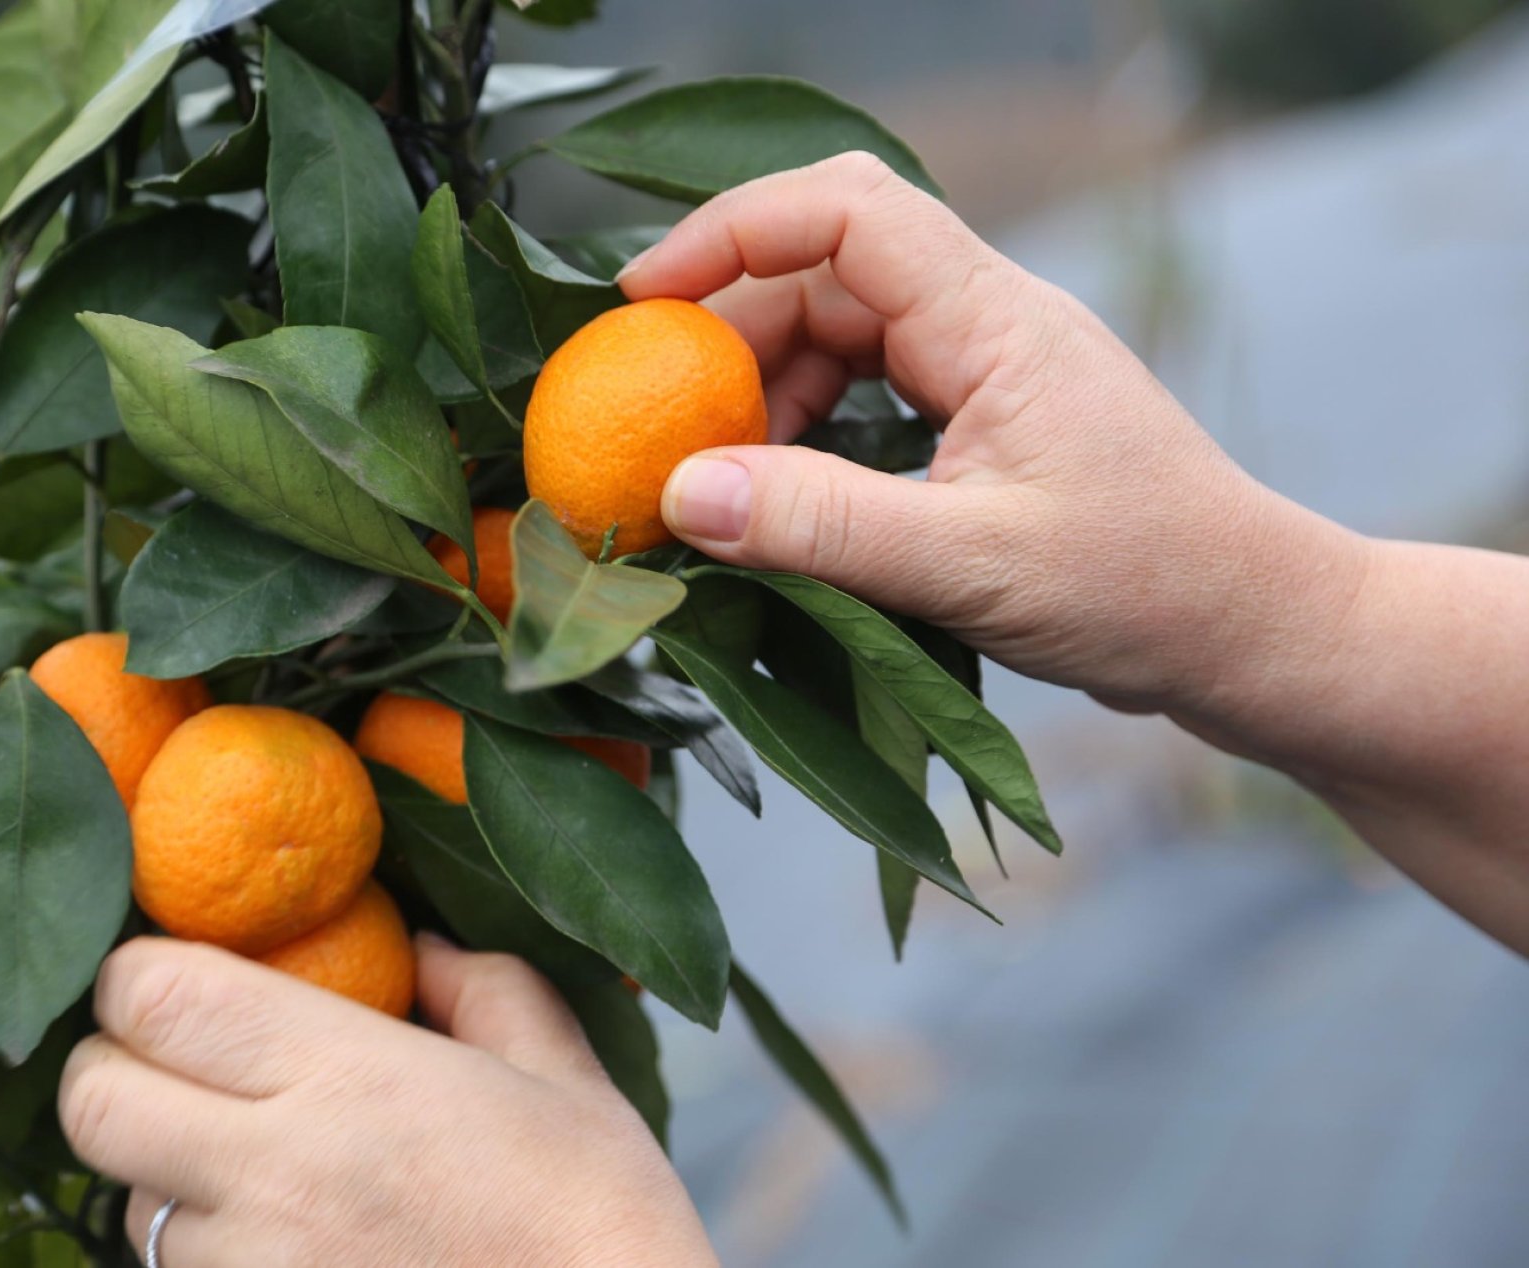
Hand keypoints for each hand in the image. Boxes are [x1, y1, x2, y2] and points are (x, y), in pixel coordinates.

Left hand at [58, 935, 715, 1266]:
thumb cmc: (597, 1216)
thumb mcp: (560, 1071)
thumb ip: (482, 987)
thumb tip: (423, 947)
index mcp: (348, 1074)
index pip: (153, 995)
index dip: (142, 972)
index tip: (183, 971)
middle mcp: (277, 1171)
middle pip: (93, 1101)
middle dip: (114, 1066)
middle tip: (179, 1056)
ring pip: (126, 1204)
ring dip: (162, 1173)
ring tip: (253, 1161)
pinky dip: (204, 1251)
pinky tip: (284, 1235)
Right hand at [626, 153, 1528, 953]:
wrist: (1255, 634)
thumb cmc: (1146, 590)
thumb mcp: (971, 564)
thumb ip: (822, 528)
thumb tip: (681, 495)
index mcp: (996, 320)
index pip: (848, 209)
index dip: (734, 231)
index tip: (646, 298)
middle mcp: (988, 324)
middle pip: (826, 274)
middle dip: (731, 334)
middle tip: (660, 424)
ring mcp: (986, 374)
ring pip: (840, 337)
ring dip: (765, 396)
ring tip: (716, 482)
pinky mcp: (982, 428)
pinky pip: (867, 397)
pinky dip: (806, 437)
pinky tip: (780, 503)